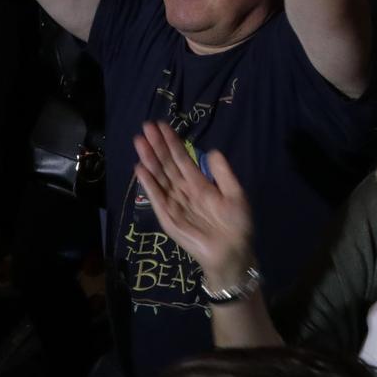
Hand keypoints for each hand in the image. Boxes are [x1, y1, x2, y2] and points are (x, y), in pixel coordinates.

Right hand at [133, 125, 257, 291]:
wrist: (232, 251)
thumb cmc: (236, 223)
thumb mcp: (235, 194)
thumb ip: (222, 173)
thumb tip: (212, 151)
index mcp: (199, 184)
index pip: (182, 159)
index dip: (172, 142)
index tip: (162, 125)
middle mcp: (184, 191)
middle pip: (167, 164)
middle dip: (157, 146)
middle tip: (146, 126)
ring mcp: (174, 203)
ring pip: (159, 177)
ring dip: (149, 159)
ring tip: (139, 141)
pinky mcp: (168, 218)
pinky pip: (157, 198)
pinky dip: (149, 184)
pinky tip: (140, 168)